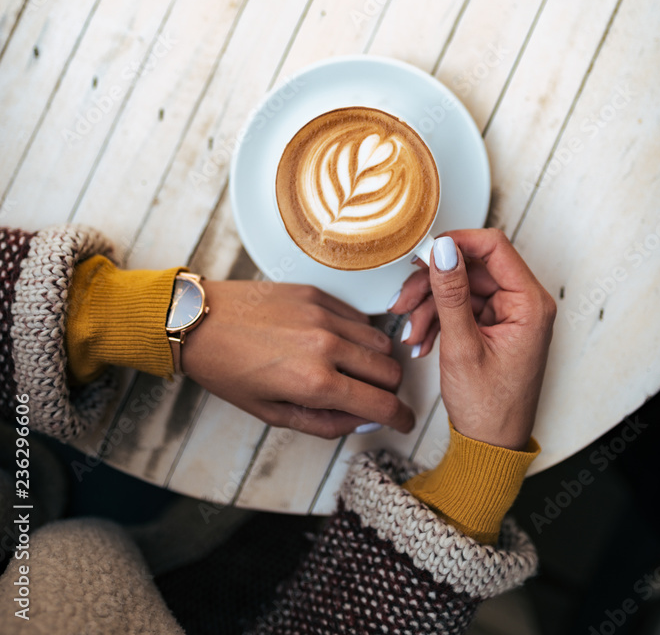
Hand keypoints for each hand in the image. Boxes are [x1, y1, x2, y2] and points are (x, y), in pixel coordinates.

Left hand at [181, 280, 414, 438]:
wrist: (199, 321)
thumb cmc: (227, 371)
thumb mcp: (271, 414)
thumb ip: (324, 423)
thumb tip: (364, 420)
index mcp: (315, 383)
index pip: (382, 404)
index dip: (401, 418)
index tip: (403, 421)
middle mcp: (327, 345)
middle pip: (391, 371)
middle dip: (390, 391)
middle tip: (374, 398)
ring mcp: (324, 314)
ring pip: (381, 341)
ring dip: (377, 361)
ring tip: (355, 371)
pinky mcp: (317, 293)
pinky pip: (359, 316)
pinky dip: (359, 335)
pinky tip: (338, 344)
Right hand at [390, 230, 555, 448]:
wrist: (490, 447)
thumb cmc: (489, 408)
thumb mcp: (462, 347)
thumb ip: (451, 294)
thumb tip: (443, 249)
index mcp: (530, 304)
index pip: (493, 246)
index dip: (455, 243)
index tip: (423, 252)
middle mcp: (523, 303)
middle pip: (470, 267)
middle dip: (432, 284)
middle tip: (403, 300)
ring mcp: (508, 314)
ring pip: (459, 287)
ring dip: (429, 306)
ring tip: (411, 332)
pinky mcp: (493, 324)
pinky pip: (460, 306)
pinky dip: (436, 320)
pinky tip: (421, 340)